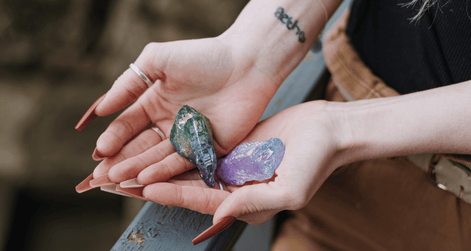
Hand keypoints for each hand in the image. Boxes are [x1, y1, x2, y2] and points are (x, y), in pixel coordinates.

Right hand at [89, 36, 281, 180]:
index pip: (129, 126)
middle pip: (141, 146)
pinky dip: (165, 171)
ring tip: (119, 179)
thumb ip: (128, 84)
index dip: (113, 138)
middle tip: (101, 176)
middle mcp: (171, 123)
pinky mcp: (210, 149)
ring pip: (159, 158)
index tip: (99, 151)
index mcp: (157, 103)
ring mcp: (190, 138)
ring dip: (138, 169)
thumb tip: (100, 109)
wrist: (246, 63)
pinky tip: (146, 179)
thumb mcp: (158, 61)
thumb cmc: (203, 56)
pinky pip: (185, 163)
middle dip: (121, 160)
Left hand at [142, 101, 345, 224]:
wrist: (329, 130)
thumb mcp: (289, 189)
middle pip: (188, 188)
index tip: (146, 186)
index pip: (203, 200)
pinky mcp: (232, 149)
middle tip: (123, 180)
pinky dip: (179, 149)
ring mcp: (232, 168)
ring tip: (131, 164)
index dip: (174, 194)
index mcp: (245, 205)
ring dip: (161, 167)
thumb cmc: (317, 161)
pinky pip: (201, 150)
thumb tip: (218, 216)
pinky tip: (158, 142)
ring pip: (189, 169)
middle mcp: (233, 190)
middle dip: (156, 185)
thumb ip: (253, 203)